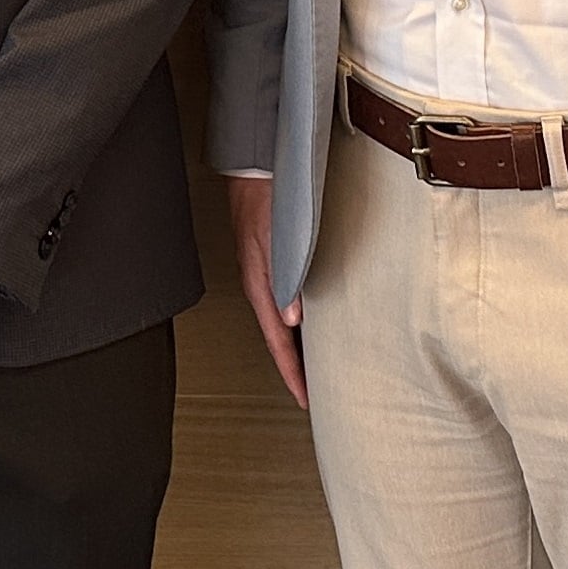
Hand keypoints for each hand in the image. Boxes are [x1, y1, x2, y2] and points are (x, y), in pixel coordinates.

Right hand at [228, 176, 305, 407]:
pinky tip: (307, 325)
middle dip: (292, 368)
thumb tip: (293, 317)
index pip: (276, 341)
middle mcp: (261, 285)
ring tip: (312, 368)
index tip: (303, 397)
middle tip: (311, 392)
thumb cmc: (263, 199)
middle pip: (277, 338)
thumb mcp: (274, 239)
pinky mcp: (272, 265)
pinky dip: (295, 324)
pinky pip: (284, 305)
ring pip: (281, 323)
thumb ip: (284, 276)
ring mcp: (266, 276)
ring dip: (294, 347)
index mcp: (259, 285)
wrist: (255, 171)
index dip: (290, 371)